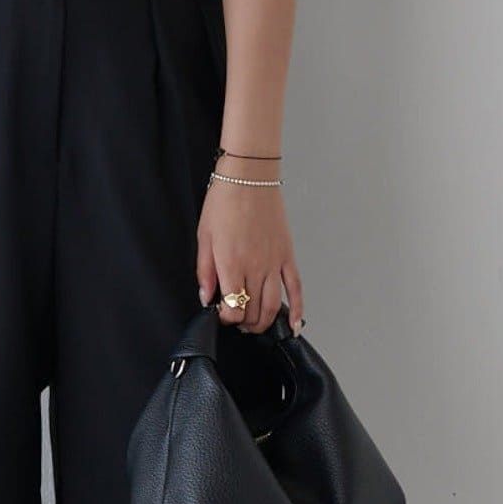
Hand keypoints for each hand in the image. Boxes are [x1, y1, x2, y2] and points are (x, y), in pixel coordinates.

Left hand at [196, 175, 305, 333]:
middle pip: (254, 311)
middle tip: (238, 322)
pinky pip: (296, 288)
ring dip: (266, 322)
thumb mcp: (204, 237)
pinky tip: (296, 323)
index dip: (227, 318)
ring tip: (256, 325)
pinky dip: (298, 309)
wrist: (249, 178)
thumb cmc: (224, 202)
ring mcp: (274, 262)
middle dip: (244, 324)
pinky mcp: (287, 255)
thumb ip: (204, 271)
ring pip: (274, 306)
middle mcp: (255, 267)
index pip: (233, 308)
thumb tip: (206, 297)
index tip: (222, 314)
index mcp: (231, 264)